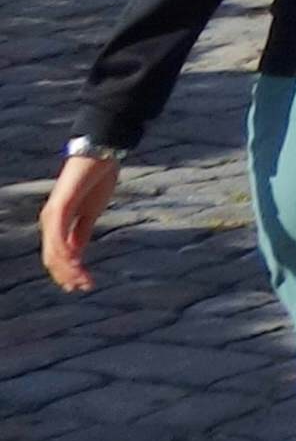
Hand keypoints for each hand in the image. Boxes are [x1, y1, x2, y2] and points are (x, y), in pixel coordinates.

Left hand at [41, 150, 116, 292]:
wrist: (100, 153)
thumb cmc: (97, 178)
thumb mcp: (91, 212)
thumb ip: (82, 232)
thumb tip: (76, 255)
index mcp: (57, 223)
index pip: (57, 255)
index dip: (67, 272)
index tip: (82, 285)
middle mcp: (49, 221)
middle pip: (52, 258)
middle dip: (67, 275)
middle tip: (84, 287)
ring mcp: (52, 215)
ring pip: (55, 251)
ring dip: (69, 268)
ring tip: (84, 280)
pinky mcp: (60, 207)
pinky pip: (59, 235)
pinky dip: (66, 251)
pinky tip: (76, 261)